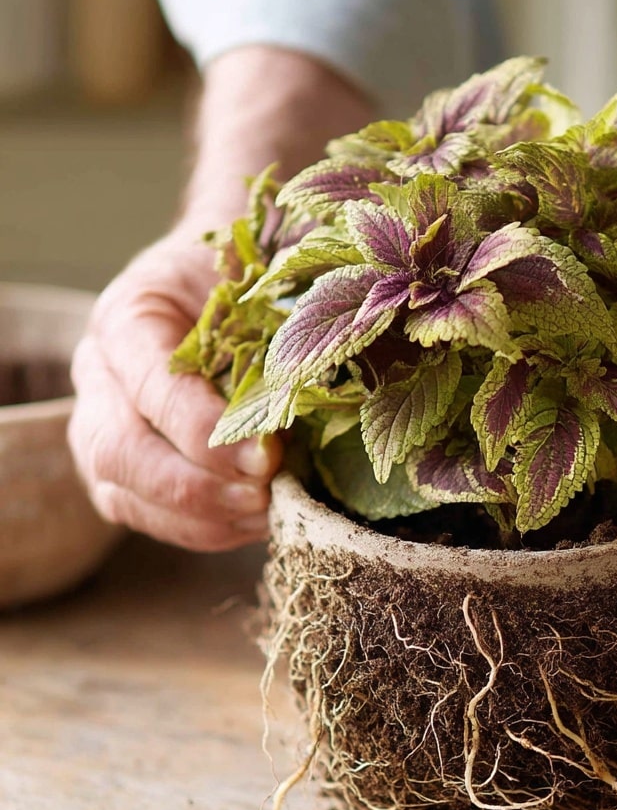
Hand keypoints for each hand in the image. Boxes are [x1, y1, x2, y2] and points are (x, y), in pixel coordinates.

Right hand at [70, 231, 281, 550]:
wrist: (233, 288)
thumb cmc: (252, 282)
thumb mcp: (266, 280)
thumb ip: (282, 324)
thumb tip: (322, 377)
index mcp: (129, 316)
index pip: (150, 382)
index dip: (203, 429)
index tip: (265, 456)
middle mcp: (100, 373)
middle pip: (118, 449)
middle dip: (194, 486)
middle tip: (261, 497)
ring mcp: (103, 426)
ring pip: (123, 492)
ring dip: (199, 517)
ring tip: (264, 516)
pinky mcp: (125, 471)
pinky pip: (149, 515)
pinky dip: (205, 529)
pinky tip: (255, 523)